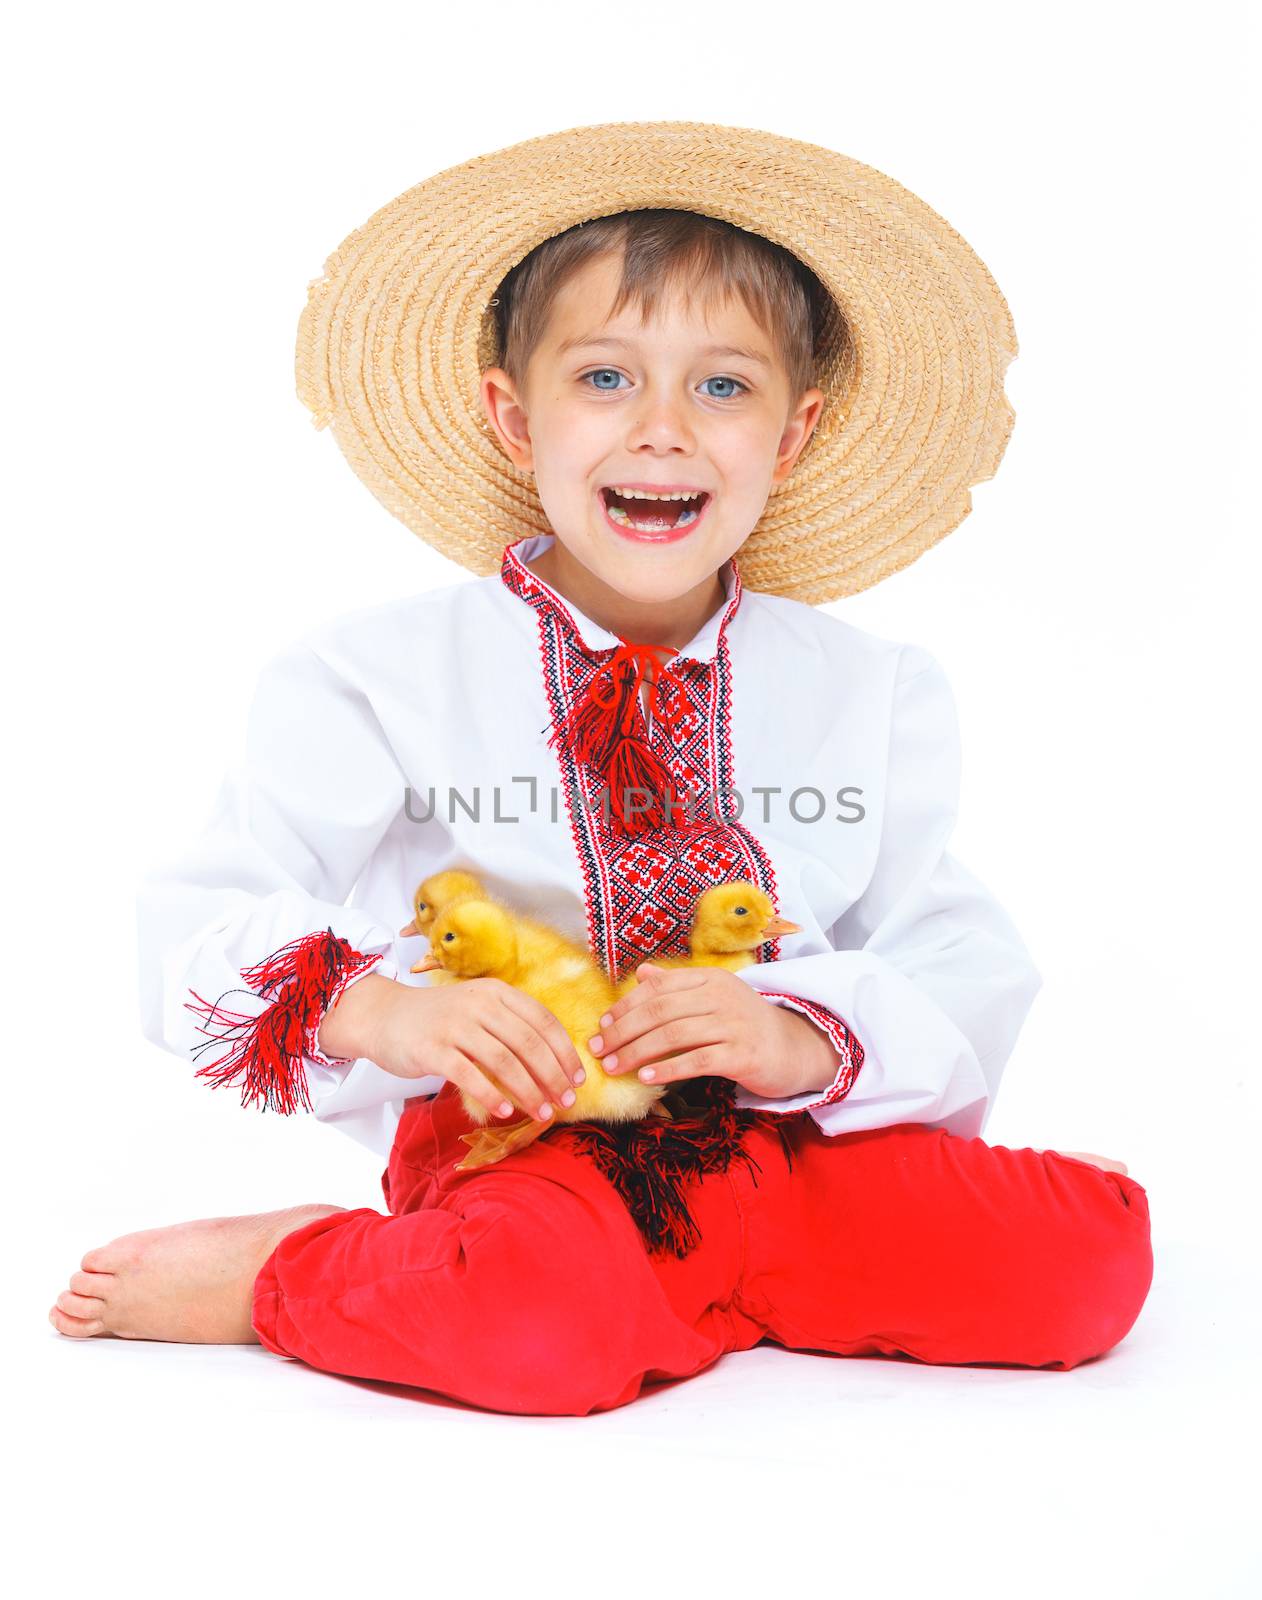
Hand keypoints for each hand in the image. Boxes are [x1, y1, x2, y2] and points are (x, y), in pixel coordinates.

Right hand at [343, 977, 587, 1122]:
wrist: (384, 1017)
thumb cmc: (440, 1020)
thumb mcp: (479, 1010)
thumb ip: (511, 1026)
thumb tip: (555, 1063)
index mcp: (497, 992)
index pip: (543, 1021)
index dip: (565, 1052)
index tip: (578, 1079)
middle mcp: (479, 1004)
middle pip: (529, 1043)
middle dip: (553, 1076)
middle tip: (565, 1102)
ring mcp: (455, 1025)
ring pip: (504, 1061)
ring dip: (529, 1091)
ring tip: (542, 1112)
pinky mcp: (433, 1050)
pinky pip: (470, 1076)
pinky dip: (491, 1095)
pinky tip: (504, 1112)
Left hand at [588, 963, 835, 1099]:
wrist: (795, 1048)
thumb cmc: (745, 1024)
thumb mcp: (713, 998)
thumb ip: (678, 986)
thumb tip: (642, 974)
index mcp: (710, 978)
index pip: (658, 987)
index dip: (626, 1005)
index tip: (603, 1024)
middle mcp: (721, 996)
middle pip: (660, 1011)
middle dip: (623, 1031)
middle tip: (598, 1050)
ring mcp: (734, 1024)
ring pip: (673, 1035)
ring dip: (636, 1052)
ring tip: (613, 1066)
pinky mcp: (743, 1054)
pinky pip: (697, 1060)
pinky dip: (667, 1068)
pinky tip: (646, 1078)